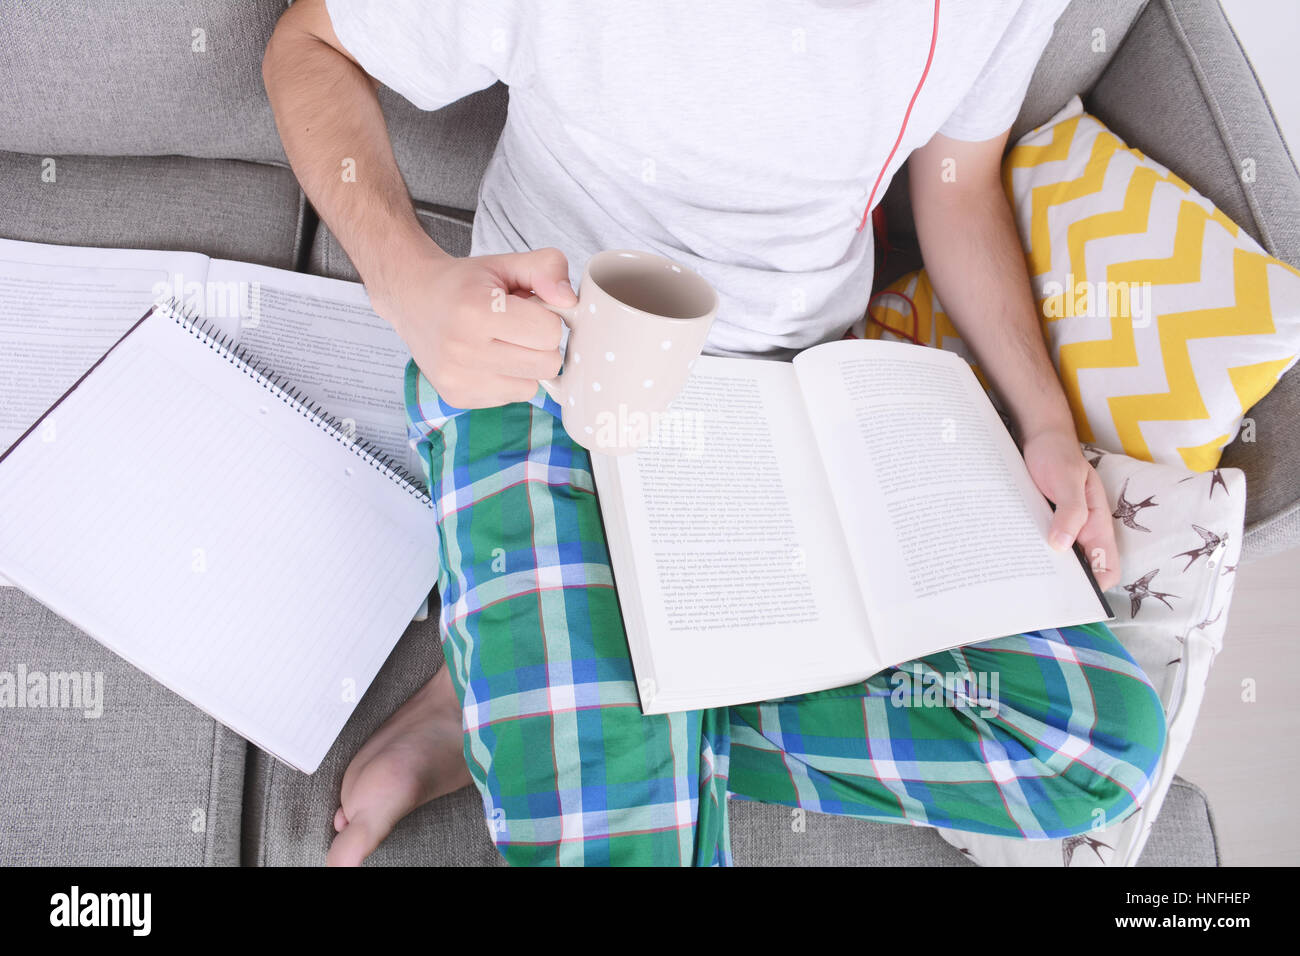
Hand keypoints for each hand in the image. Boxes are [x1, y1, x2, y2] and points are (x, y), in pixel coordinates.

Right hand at [370, 240, 576, 408]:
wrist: (413, 300)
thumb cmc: (465, 283)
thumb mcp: (506, 263)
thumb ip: (546, 269)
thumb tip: (569, 301)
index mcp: (476, 310)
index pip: (549, 331)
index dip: (546, 317)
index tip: (527, 308)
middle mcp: (462, 349)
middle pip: (546, 364)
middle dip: (540, 344)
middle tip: (517, 327)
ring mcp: (458, 378)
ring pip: (532, 386)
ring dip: (526, 365)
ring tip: (501, 343)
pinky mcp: (458, 397)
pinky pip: (511, 398)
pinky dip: (508, 380)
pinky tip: (488, 359)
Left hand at [1021, 427, 1120, 590]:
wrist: (1038, 438)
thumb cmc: (1058, 456)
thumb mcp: (1068, 481)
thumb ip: (1071, 512)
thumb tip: (1062, 546)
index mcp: (1096, 523)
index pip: (1107, 565)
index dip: (1098, 584)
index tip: (1076, 596)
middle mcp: (1081, 530)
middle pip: (1081, 569)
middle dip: (1066, 583)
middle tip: (1039, 591)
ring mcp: (1062, 528)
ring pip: (1058, 559)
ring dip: (1045, 568)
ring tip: (1021, 577)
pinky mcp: (1043, 524)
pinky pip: (1040, 544)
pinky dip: (1031, 552)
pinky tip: (1012, 556)